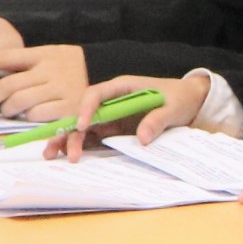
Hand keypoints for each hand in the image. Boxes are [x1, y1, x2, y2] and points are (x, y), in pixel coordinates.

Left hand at [0, 43, 90, 121]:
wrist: (104, 71)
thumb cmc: (66, 69)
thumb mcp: (46, 58)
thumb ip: (21, 67)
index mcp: (41, 54)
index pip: (4, 57)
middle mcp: (50, 69)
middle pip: (8, 85)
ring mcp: (61, 88)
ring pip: (20, 103)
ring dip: (8, 110)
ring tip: (6, 111)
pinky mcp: (70, 107)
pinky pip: (37, 115)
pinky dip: (28, 118)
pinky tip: (29, 116)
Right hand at [54, 73, 208, 160]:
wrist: (189, 101)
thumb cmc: (180, 98)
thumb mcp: (173, 107)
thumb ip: (157, 120)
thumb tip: (142, 138)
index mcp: (122, 87)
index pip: (96, 94)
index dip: (86, 109)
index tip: (81, 126)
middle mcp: (112, 101)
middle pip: (83, 113)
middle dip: (68, 130)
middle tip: (58, 149)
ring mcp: (111, 115)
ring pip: (84, 127)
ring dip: (68, 139)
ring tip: (53, 155)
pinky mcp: (114, 128)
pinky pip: (94, 137)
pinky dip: (81, 146)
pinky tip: (68, 156)